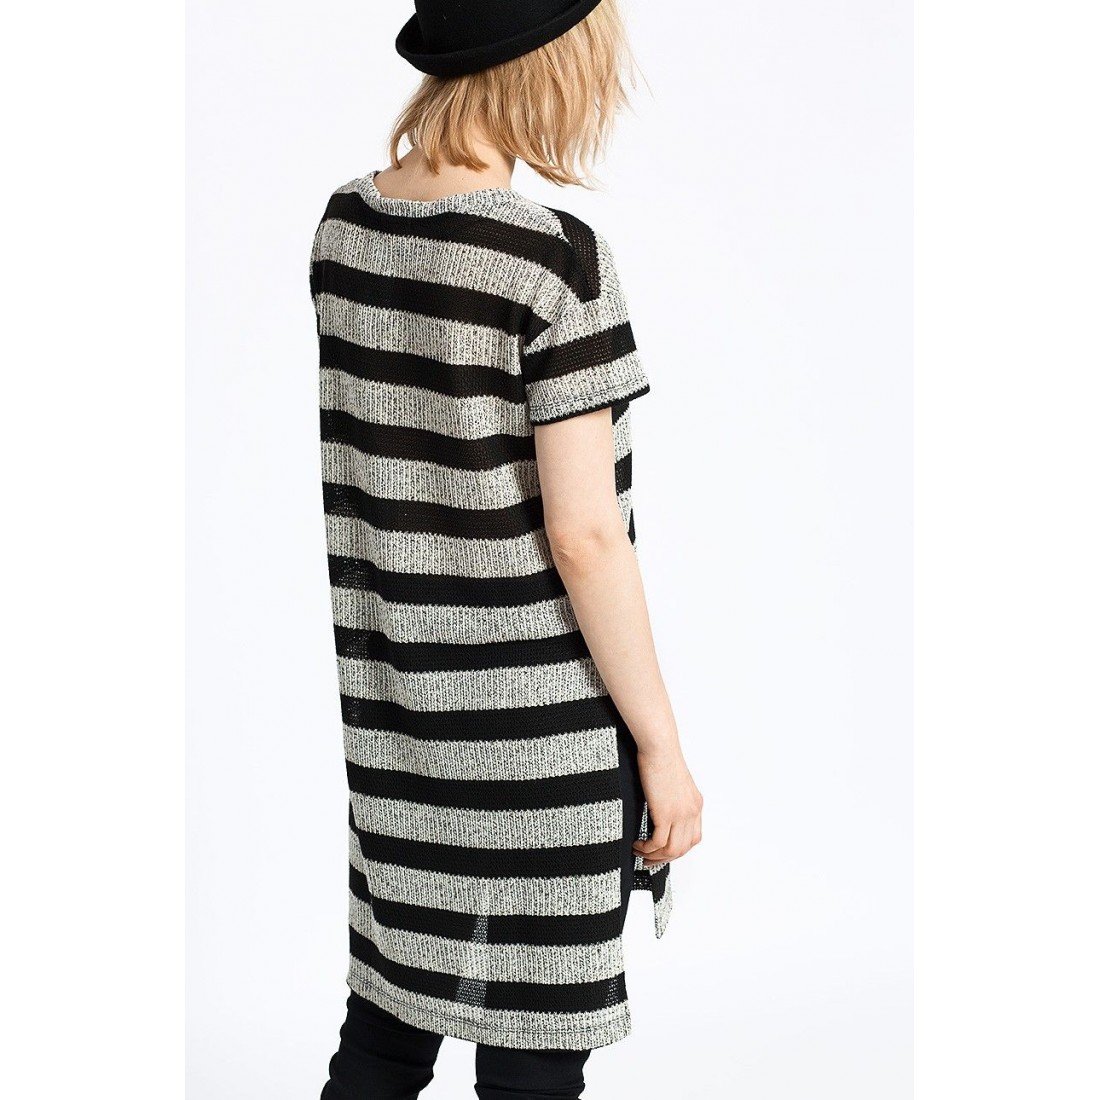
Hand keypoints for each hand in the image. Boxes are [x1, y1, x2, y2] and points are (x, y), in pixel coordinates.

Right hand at [631, 745, 703, 868]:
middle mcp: (692, 812)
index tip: (662, 852)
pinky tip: (638, 844)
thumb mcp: (673, 783)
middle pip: (683, 848)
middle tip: (648, 860)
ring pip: (672, 850)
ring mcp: (681, 814)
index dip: (677, 849)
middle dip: (664, 859)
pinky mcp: (666, 814)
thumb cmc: (661, 758)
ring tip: (639, 853)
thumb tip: (659, 812)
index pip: (693, 838)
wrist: (659, 747)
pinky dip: (647, 849)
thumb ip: (672, 799)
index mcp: (695, 804)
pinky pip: (659, 843)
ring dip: (654, 857)